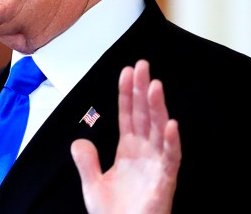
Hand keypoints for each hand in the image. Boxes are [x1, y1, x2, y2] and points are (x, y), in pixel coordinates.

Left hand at [71, 60, 180, 213]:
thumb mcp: (93, 185)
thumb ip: (86, 161)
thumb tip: (79, 140)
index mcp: (128, 151)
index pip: (128, 115)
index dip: (128, 94)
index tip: (128, 71)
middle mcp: (144, 153)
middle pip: (144, 116)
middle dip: (143, 91)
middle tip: (143, 66)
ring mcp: (156, 166)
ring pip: (158, 131)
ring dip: (157, 108)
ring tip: (154, 86)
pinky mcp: (164, 182)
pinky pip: (170, 159)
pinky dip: (171, 143)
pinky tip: (170, 125)